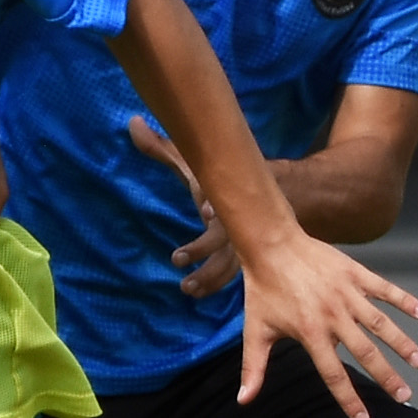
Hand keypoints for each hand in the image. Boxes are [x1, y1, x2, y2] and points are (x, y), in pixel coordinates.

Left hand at [126, 117, 238, 295]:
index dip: (214, 199)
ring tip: (187, 287)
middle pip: (226, 234)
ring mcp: (246, 239)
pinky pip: (235, 273)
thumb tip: (133, 124)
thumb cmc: (226, 178)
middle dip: (206, 247)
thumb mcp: (197, 163)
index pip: (222, 193)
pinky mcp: (249, 256)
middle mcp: (238, 216)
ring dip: (209, 276)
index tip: (207, 210)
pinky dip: (216, 284)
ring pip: (231, 261)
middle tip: (179, 258)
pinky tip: (198, 294)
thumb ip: (164, 148)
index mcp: (227, 190)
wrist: (284, 191)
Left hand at [234, 228, 417, 417]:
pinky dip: (403, 300)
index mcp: (311, 333)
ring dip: (402, 343)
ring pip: (380, 323)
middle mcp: (334, 317)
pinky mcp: (355, 274)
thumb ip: (253, 368)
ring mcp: (347, 295)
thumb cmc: (263, 289)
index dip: (348, 399)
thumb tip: (243, 400)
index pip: (334, 374)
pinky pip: (384, 289)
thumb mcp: (256, 331)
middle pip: (366, 353)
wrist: (271, 244)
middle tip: (405, 396)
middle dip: (387, 377)